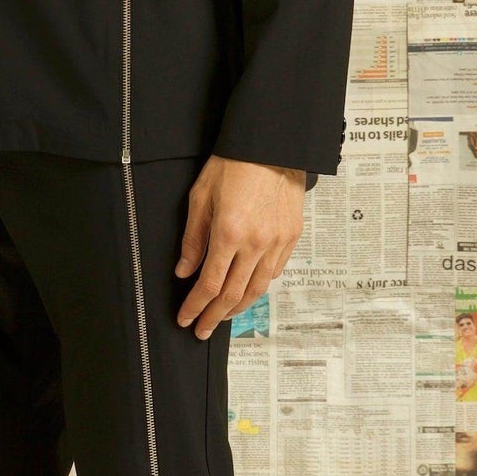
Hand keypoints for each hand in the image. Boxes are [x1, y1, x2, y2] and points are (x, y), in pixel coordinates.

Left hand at [173, 154, 304, 339]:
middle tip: (200, 330)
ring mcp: (277, 242)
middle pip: (233, 295)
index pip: (209, 284)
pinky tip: (246, 290)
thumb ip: (193, 239)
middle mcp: (256, 244)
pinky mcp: (291, 237)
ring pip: (257, 289)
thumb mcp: (201, 197)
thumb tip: (185, 271)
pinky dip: (258, 287)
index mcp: (229, 233)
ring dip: (237, 308)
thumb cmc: (234, 164)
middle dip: (213, 317)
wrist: (273, 145)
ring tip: (221, 317)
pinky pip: (274, 272)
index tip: (185, 318)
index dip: (195, 306)